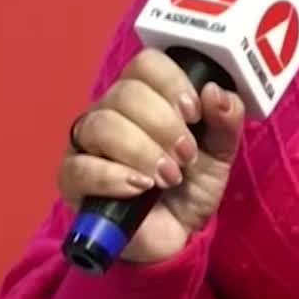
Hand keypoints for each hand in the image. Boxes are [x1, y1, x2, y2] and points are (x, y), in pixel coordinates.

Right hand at [58, 48, 244, 263]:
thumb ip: (226, 119)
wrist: (177, 234)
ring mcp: (87, 144)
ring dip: (142, 151)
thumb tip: (215, 91)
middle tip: (185, 156)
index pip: (146, 64)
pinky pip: (80, 167)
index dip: (171, 83)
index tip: (194, 113)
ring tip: (168, 177)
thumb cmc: (192, 184)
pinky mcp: (72, 179)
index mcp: (146, 95)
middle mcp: (111, 111)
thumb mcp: (221, 152)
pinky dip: (114, 176)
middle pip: (125, 93)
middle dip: (163, 125)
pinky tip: (139, 188)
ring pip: (102, 125)